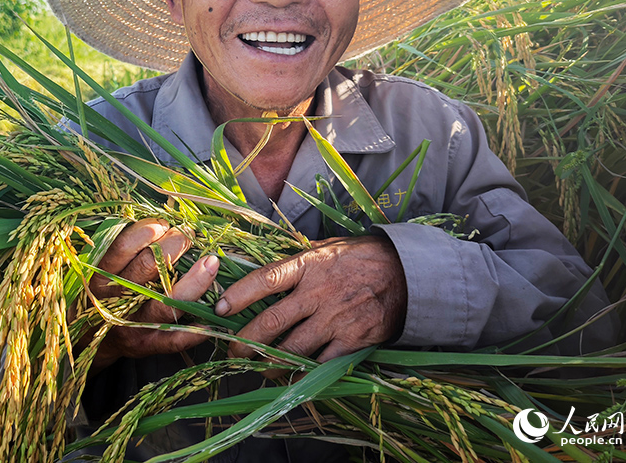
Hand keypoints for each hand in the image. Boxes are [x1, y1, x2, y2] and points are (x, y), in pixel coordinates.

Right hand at [87, 218, 218, 370]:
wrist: (88, 340)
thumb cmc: (104, 293)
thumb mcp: (101, 268)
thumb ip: (123, 248)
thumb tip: (159, 219)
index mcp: (100, 276)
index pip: (125, 246)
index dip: (149, 229)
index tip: (164, 224)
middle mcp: (114, 300)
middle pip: (150, 266)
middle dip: (176, 244)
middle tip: (189, 236)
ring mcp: (132, 325)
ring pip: (168, 301)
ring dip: (196, 280)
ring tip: (212, 262)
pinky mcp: (147, 346)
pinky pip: (176, 338)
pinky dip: (197, 328)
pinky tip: (214, 313)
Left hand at [215, 235, 405, 364]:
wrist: (408, 274)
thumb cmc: (360, 258)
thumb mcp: (326, 247)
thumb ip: (297, 260)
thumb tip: (262, 267)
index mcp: (308, 265)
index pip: (265, 280)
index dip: (238, 295)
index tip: (218, 308)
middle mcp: (318, 293)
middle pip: (271, 322)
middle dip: (245, 341)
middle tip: (231, 351)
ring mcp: (335, 319)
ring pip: (292, 349)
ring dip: (269, 363)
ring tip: (257, 368)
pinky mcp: (352, 340)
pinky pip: (320, 364)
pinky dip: (302, 374)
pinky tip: (290, 379)